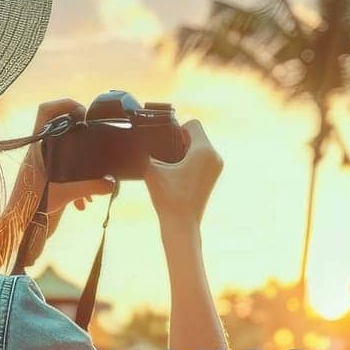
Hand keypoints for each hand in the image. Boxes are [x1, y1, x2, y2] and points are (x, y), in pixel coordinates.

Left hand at [4, 99, 114, 262]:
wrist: (17, 232)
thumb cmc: (29, 210)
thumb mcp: (63, 195)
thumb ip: (89, 187)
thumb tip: (111, 183)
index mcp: (38, 148)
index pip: (45, 112)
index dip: (63, 104)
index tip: (82, 111)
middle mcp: (40, 153)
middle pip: (60, 128)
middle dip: (80, 133)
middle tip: (95, 138)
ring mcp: (44, 168)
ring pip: (65, 151)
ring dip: (81, 161)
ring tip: (95, 177)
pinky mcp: (48, 183)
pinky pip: (67, 173)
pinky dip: (79, 183)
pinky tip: (84, 203)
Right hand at [143, 120, 220, 234]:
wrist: (181, 225)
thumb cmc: (168, 198)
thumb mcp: (150, 169)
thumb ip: (145, 151)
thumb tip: (133, 141)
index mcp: (205, 150)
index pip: (193, 124)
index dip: (176, 129)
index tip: (164, 141)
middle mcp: (215, 156)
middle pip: (196, 135)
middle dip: (179, 140)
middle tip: (165, 154)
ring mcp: (216, 167)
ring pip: (199, 146)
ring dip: (183, 150)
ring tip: (170, 164)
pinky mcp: (213, 177)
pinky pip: (202, 158)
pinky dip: (189, 160)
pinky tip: (176, 172)